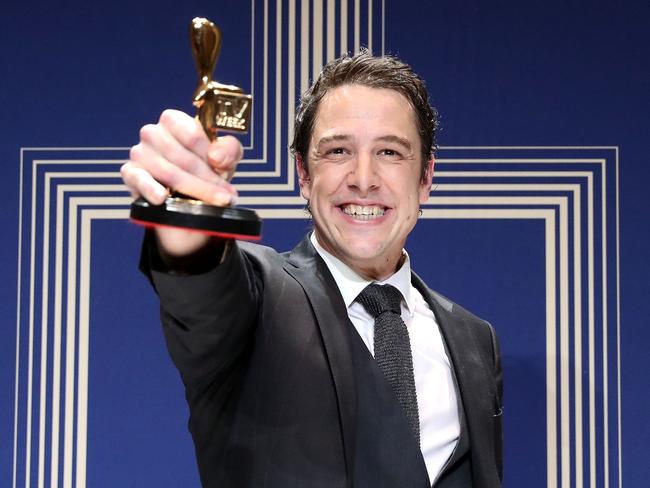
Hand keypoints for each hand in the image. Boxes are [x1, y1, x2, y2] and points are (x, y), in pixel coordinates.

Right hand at [121, 109, 243, 256]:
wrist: (189, 192)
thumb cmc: (206, 166)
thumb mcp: (225, 155)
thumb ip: (229, 149)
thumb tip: (217, 157)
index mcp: (174, 121)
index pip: (191, 134)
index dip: (210, 155)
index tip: (224, 172)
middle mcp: (153, 133)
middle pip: (183, 157)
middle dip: (207, 179)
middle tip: (226, 196)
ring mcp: (139, 153)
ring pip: (168, 172)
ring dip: (194, 189)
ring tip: (213, 202)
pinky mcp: (130, 173)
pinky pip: (139, 180)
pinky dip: (151, 189)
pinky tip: (161, 198)